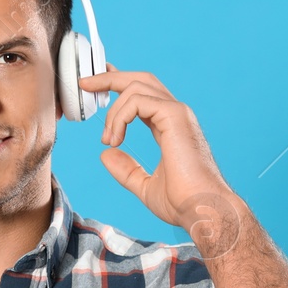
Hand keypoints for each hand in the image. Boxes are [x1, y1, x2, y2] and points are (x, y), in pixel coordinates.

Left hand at [80, 64, 244, 252]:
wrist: (202, 210)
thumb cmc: (182, 203)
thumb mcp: (145, 186)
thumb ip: (126, 169)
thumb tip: (106, 154)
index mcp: (170, 127)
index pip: (142, 96)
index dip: (117, 86)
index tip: (94, 88)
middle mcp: (175, 114)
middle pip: (140, 80)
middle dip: (110, 77)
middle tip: (85, 84)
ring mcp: (177, 112)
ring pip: (135, 87)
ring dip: (113, 111)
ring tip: (107, 139)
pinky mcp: (174, 116)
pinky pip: (137, 101)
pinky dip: (119, 117)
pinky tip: (115, 138)